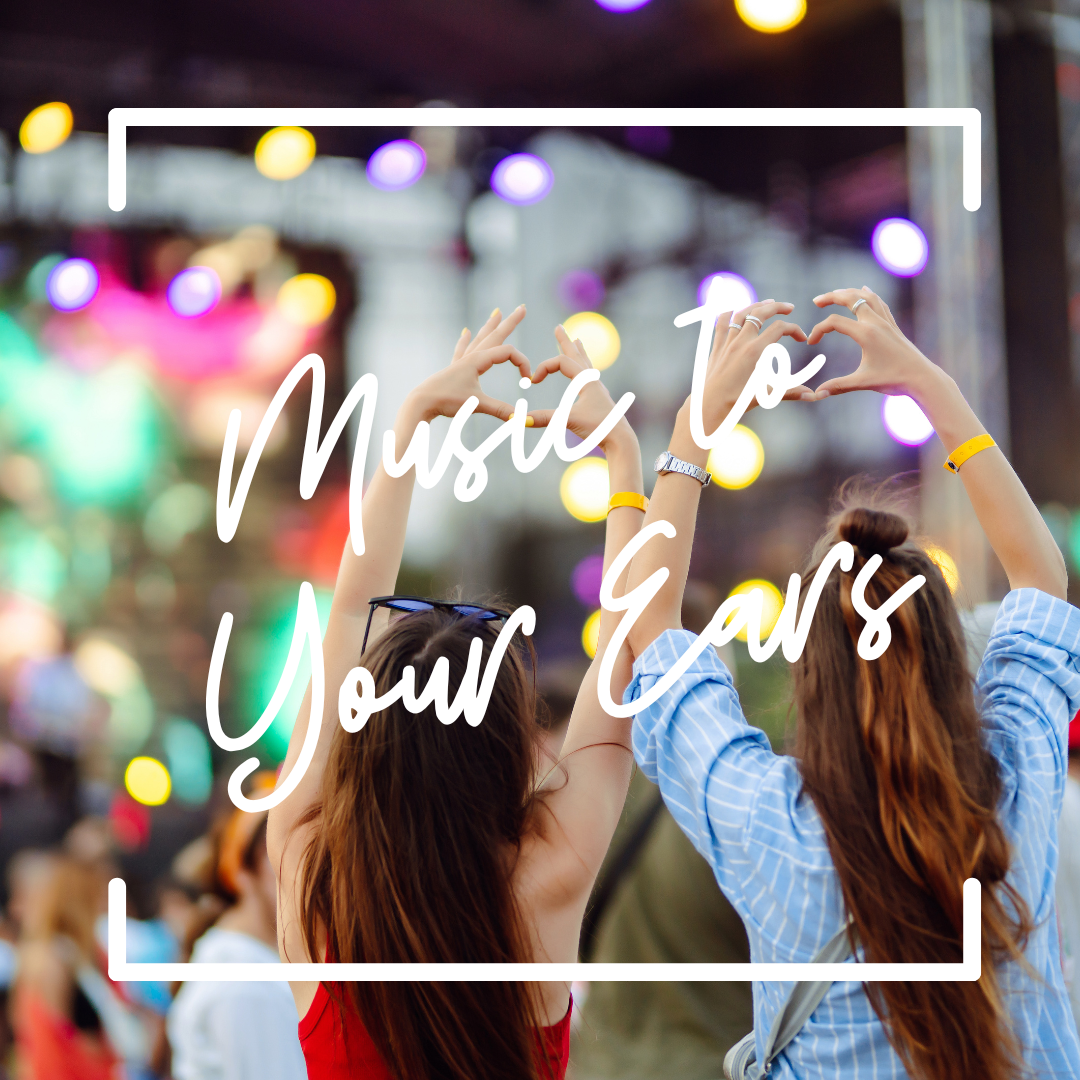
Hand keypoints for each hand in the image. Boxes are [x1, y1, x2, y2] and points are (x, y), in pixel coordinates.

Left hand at [405, 306, 531, 422]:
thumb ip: (501, 410)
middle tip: (522, 307)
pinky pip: (462, 350)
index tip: (528, 380)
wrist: (422, 402)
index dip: (523, 363)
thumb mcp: (477, 405)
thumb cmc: (447, 400)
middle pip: (495, 335)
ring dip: (490, 326)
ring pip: (480, 339)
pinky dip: (465, 340)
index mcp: (478, 361)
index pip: (508, 353)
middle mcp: (471, 357)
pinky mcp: (453, 369)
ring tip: (497, 312)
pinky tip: (465, 331)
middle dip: (510, 322)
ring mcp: (461, 362)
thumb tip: (523, 419)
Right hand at [526, 325, 636, 451]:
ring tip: (577, 340)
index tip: (532, 381)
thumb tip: (517, 420)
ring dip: (578, 351)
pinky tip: (586, 372)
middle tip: (559, 327)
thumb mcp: (567, 421)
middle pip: (576, 355)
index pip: (561, 362)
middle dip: (565, 341)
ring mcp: (597, 390)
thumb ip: (544, 419)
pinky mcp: (599, 400)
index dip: (543, 368)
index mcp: (586, 380)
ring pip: (585, 364)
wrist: (620, 441)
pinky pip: (590, 377)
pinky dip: (584, 368)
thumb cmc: (598, 428)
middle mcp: (593, 381)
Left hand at [696, 299, 810, 431]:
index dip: (794, 330)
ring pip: (741, 314)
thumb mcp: (766, 395)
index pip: (779, 328)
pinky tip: (735, 310)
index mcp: (754, 351)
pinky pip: (721, 323)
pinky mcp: (716, 347)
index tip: (802, 338)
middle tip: (790, 308)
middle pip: (761, 312)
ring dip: (756, 305)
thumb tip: (813, 396)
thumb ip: (790, 391)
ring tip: (767, 303)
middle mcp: (740, 342)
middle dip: (778, 307)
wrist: (709, 406)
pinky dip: (729, 313)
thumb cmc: (737, 402)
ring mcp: (726, 342)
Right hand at [807, 287, 940, 399]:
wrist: (922, 377)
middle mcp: (876, 323)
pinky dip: (868, 294)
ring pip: (866, 296)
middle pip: (851, 298)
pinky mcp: (893, 325)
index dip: (819, 330)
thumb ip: (838, 386)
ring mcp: (886, 322)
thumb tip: (817, 394)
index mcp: (866, 334)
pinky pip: (879, 302)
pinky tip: (864, 289)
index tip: (811, 342)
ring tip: (835, 294)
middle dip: (831, 297)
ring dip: (849, 292)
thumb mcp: (863, 382)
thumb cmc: (894, 379)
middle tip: (816, 302)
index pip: (835, 322)